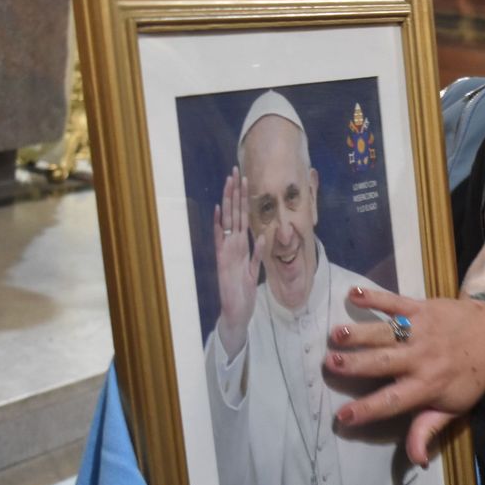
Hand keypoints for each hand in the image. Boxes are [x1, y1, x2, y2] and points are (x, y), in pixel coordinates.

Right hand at [214, 167, 265, 358]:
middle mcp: (231, 246)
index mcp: (239, 247)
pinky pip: (223, 242)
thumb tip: (264, 236)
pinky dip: (221, 227)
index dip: (241, 199)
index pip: (239, 218)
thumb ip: (258, 254)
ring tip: (229, 183)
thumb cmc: (243, 293)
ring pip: (228, 222)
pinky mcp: (224, 263)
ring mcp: (227, 253)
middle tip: (235, 171)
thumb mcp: (254, 271)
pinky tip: (220, 212)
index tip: (242, 180)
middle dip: (234, 193)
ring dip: (229, 202)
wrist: (236, 313)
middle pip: (233, 214)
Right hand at [324, 286, 484, 466]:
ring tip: (336, 335)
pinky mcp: (421, 307)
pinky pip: (395, 302)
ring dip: (360, 332)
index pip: (393, 401)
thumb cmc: (470, 375)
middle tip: (330, 364)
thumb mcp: (454, 407)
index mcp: (428, 386)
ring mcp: (421, 330)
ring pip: (386, 332)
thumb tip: (416, 461)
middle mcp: (422, 358)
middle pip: (384, 362)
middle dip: (357, 364)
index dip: (368, 410)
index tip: (342, 417)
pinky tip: (353, 294)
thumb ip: (429, 429)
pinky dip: (375, 297)